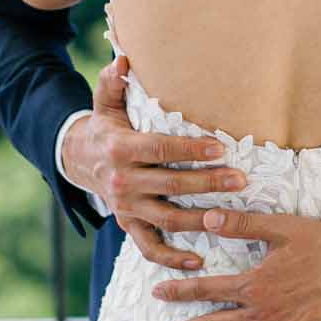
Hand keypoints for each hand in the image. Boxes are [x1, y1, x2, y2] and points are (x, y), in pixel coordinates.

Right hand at [62, 52, 251, 272]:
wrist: (78, 161)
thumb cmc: (105, 127)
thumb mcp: (105, 102)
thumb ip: (113, 81)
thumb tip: (123, 59)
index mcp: (120, 149)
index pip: (160, 149)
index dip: (190, 150)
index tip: (220, 147)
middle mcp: (123, 182)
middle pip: (171, 185)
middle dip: (208, 184)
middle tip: (241, 180)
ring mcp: (126, 208)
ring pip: (168, 219)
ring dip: (202, 220)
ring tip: (232, 218)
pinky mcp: (128, 225)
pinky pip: (149, 247)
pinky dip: (172, 258)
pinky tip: (200, 260)